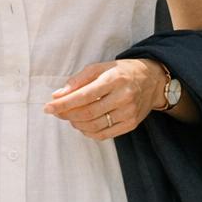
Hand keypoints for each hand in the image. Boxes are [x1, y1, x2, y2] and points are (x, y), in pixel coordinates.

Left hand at [42, 58, 165, 138]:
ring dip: (76, 124)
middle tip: (56, 112)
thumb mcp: (101, 67)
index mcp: (114, 79)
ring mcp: (129, 112)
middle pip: (88, 113)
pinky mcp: (131, 124)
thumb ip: (79, 80)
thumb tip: (58, 95)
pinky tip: (82, 125)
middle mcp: (124, 96)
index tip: (48, 107)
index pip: (84, 95)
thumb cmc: (122, 72)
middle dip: (67, 114)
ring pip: (94, 126)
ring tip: (70, 117)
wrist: (153, 80)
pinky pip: (104, 135)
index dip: (63, 103)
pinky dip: (88, 132)